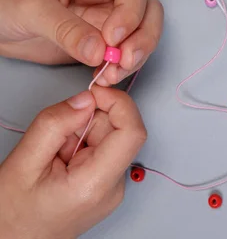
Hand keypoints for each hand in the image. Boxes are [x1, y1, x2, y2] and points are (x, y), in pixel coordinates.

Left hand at [0, 0, 163, 85]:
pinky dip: (123, 68)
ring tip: (112, 74)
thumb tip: (100, 51)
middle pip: (147, 11)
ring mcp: (106, 18)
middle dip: (143, 37)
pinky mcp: (101, 42)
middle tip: (125, 60)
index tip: (113, 38)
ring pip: (142, 34)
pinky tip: (105, 77)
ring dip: (135, 57)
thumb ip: (66, 29)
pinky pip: (125, 54)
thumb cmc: (3, 1)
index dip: (131, 11)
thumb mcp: (31, 9)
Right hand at [0, 87, 146, 238]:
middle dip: (89, 121)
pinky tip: (61, 163)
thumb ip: (55, 125)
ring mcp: (113, 188)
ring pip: (109, 138)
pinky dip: (82, 146)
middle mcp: (114, 187)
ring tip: (55, 157)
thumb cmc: (13, 214)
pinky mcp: (107, 185)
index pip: (132, 132)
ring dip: (82, 135)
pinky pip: (103, 150)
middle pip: (118, 131)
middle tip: (57, 139)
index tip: (95, 93)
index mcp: (96, 184)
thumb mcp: (24, 162)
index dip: (118, 103)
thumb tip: (86, 99)